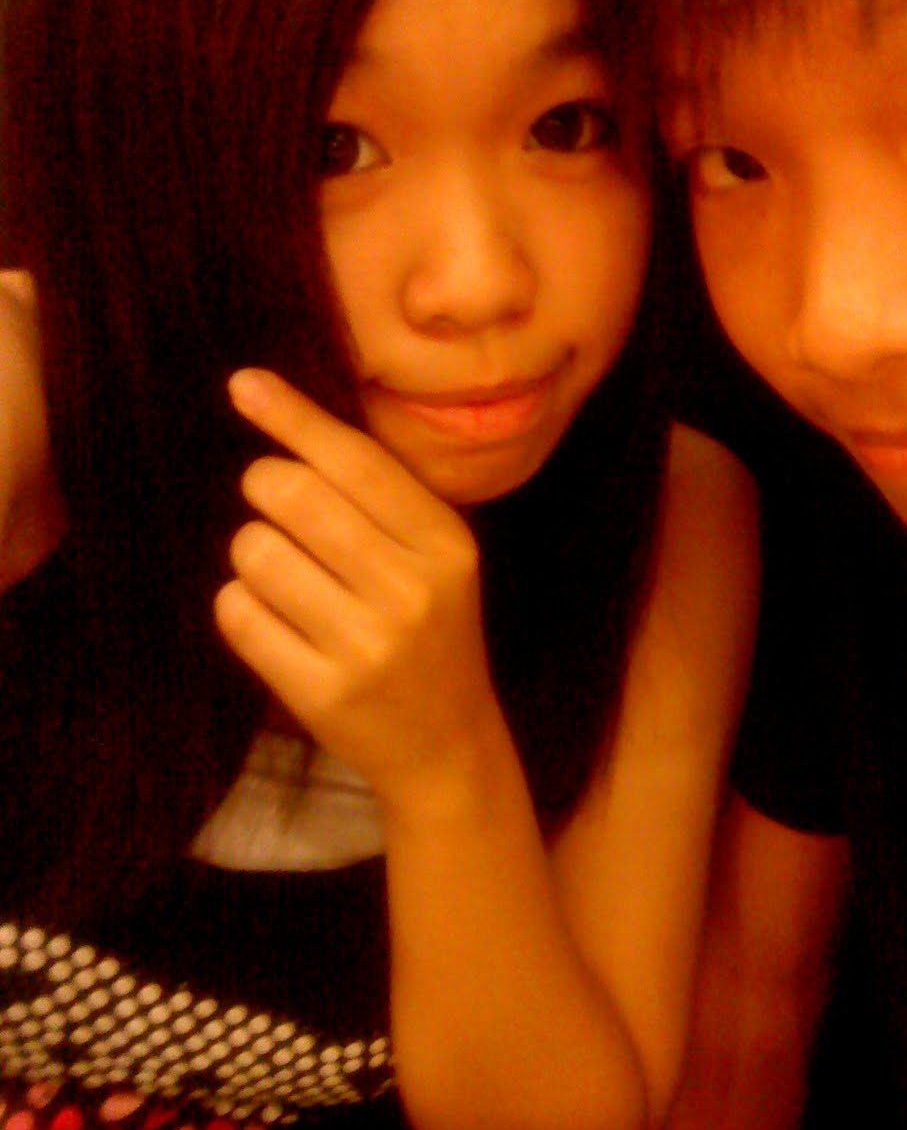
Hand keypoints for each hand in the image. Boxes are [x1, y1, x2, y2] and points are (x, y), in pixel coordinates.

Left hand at [213, 369, 496, 797]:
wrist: (445, 744)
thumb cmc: (429, 629)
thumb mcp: (435, 556)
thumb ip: (376, 492)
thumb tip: (276, 409)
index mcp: (446, 545)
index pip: (355, 461)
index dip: (293, 417)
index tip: (243, 385)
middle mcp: (412, 591)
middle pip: (292, 495)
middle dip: (265, 486)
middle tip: (275, 504)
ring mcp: (366, 646)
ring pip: (254, 551)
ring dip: (252, 553)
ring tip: (286, 577)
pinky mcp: (319, 692)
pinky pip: (237, 613)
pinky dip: (240, 605)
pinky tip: (275, 619)